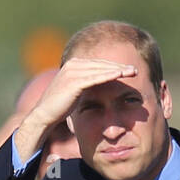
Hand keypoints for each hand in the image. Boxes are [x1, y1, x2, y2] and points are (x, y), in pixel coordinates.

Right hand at [12, 56, 138, 160]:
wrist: (44, 116)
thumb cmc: (59, 108)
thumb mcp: (74, 93)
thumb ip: (84, 85)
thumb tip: (95, 86)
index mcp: (73, 65)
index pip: (98, 64)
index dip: (113, 67)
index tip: (127, 71)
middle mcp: (73, 65)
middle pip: (101, 64)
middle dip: (118, 67)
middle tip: (134, 69)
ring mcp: (73, 72)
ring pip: (100, 69)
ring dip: (118, 70)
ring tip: (132, 72)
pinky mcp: (74, 82)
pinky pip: (96, 77)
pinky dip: (109, 75)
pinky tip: (120, 75)